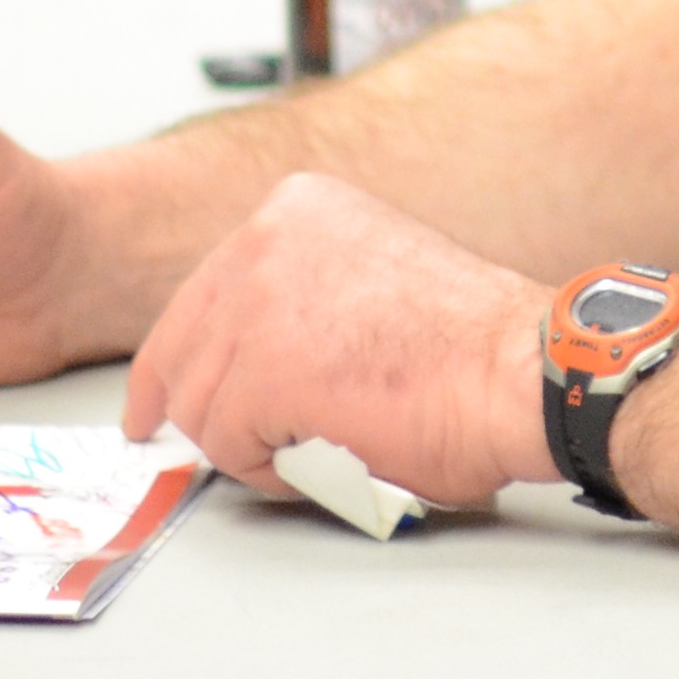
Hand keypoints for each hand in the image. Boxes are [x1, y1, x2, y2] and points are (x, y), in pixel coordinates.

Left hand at [120, 171, 554, 505]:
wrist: (521, 372)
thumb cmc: (472, 346)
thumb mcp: (366, 279)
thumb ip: (303, 296)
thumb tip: (252, 354)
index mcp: (297, 207)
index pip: (200, 294)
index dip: (176, 361)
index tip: (156, 399)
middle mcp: (266, 237)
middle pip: (182, 352)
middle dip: (198, 410)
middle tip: (207, 445)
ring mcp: (258, 303)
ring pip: (201, 408)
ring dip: (252, 446)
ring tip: (321, 446)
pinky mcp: (262, 373)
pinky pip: (228, 447)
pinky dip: (270, 470)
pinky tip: (325, 454)